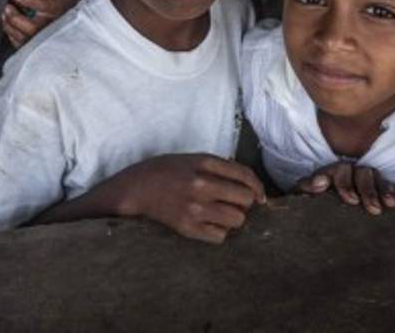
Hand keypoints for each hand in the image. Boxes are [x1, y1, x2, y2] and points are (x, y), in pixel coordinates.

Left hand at [1, 0, 77, 47]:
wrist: (73, 24)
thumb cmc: (64, 7)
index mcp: (60, 11)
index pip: (45, 7)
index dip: (29, 0)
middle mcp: (54, 27)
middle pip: (33, 27)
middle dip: (16, 18)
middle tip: (7, 8)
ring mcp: (46, 40)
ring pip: (26, 39)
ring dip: (11, 27)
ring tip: (5, 15)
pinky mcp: (38, 48)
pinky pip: (24, 46)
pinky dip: (13, 36)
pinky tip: (8, 26)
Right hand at [114, 154, 265, 243]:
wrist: (135, 188)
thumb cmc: (164, 171)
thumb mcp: (192, 159)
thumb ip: (218, 167)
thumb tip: (248, 183)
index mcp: (203, 163)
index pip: (245, 175)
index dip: (257, 187)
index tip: (259, 195)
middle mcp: (201, 184)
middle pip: (245, 199)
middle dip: (245, 202)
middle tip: (235, 204)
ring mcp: (194, 207)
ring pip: (236, 220)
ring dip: (234, 218)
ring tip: (222, 215)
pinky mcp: (187, 228)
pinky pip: (220, 236)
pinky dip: (219, 232)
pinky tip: (210, 225)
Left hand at [295, 162, 394, 214]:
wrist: (317, 208)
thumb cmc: (311, 201)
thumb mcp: (303, 195)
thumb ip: (307, 188)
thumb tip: (319, 183)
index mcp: (328, 174)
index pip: (335, 172)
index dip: (342, 183)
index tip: (349, 199)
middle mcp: (346, 172)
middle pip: (357, 173)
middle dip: (365, 189)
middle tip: (369, 207)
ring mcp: (360, 177)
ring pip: (371, 176)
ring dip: (379, 190)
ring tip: (386, 205)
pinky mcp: (372, 186)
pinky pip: (383, 184)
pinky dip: (388, 191)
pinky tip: (393, 203)